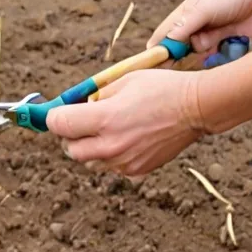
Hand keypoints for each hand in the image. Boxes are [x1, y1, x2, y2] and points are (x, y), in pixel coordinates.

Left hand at [46, 69, 204, 177]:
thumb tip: (78, 107)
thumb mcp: (123, 81)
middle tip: (80, 124)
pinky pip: (111, 167)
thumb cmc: (162, 88)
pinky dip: (110, 157)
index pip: (58, 125)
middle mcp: (111, 145)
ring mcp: (124, 161)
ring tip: (106, 132)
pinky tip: (125, 140)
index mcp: (104, 118)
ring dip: (89, 149)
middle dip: (70, 136)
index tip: (57, 113)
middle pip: (70, 150)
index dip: (54, 117)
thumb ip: (95, 97)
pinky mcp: (136, 170)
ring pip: (89, 162)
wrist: (197, 108)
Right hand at [147, 0, 251, 57]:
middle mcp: (196, 25)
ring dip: (199, 56)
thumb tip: (164, 43)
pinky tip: (219, 52)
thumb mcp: (205, 7)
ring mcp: (211, 36)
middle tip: (172, 70)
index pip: (164, 34)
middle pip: (177, 49)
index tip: (152, 65)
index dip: (157, 50)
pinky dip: (213, 59)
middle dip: (176, 58)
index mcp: (186, 12)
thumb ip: (184, 25)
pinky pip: (213, 59)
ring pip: (196, 55)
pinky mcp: (225, 45)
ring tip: (210, 48)